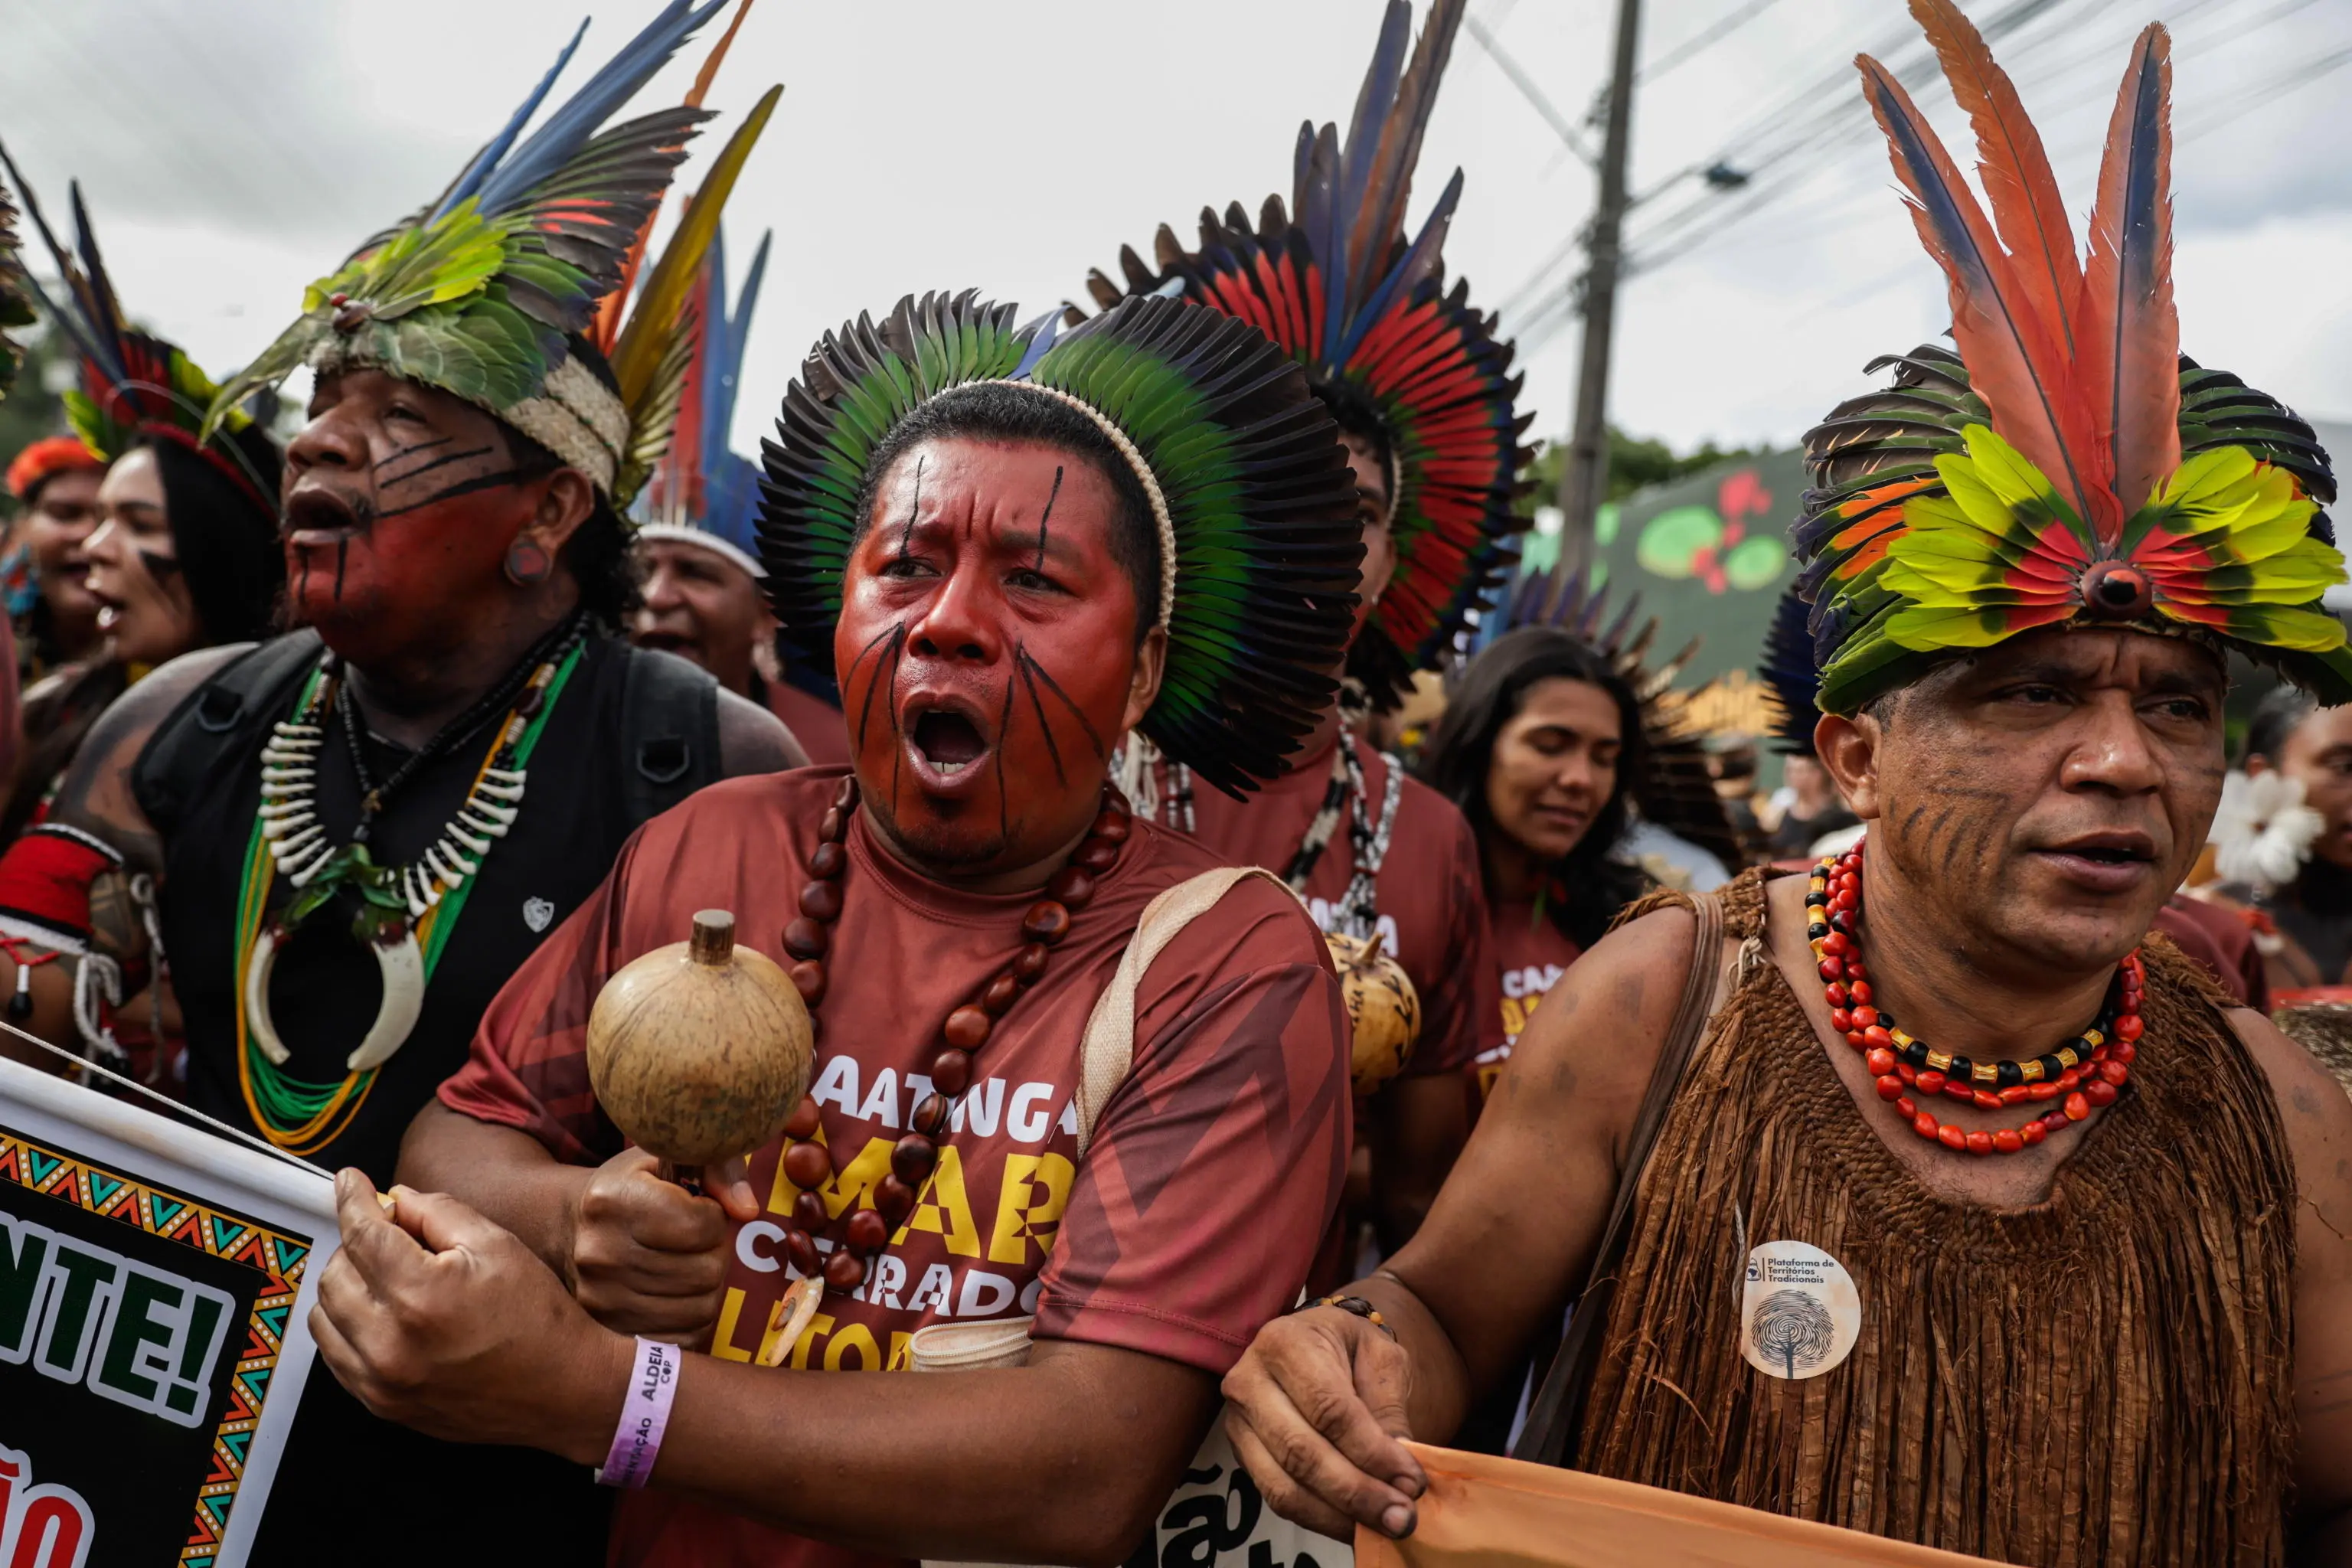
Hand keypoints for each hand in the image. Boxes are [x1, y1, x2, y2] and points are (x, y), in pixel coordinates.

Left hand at [311, 1170, 624, 1462]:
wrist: (562, 1391)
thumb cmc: (538, 1319)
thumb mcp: (498, 1245)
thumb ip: (439, 1212)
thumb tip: (397, 1199)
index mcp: (422, 1296)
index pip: (363, 1234)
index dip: (352, 1199)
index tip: (350, 1182)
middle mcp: (390, 1343)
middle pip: (335, 1273)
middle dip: (356, 1243)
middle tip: (393, 1234)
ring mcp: (380, 1381)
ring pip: (324, 1315)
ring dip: (346, 1284)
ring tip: (387, 1276)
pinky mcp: (380, 1404)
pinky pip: (335, 1354)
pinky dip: (346, 1324)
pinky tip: (382, 1312)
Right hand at [566, 1147, 757, 1341]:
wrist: (568, 1226)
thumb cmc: (630, 1187)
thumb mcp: (668, 1157)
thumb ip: (718, 1167)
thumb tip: (748, 1210)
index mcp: (613, 1201)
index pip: (700, 1225)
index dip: (714, 1217)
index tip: (700, 1210)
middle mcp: (600, 1253)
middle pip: (705, 1271)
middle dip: (715, 1252)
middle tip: (698, 1241)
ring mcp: (601, 1299)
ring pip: (701, 1308)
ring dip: (709, 1286)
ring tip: (690, 1263)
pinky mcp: (610, 1331)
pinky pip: (685, 1339)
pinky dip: (694, 1317)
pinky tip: (680, 1292)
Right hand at [1221, 1305, 1424, 1541]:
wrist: (1313, 1342)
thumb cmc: (1350, 1349)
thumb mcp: (1382, 1358)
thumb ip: (1390, 1409)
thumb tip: (1400, 1472)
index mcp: (1287, 1343)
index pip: (1329, 1408)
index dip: (1371, 1451)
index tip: (1411, 1481)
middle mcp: (1249, 1379)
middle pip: (1301, 1451)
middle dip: (1357, 1493)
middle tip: (1402, 1517)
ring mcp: (1238, 1418)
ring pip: (1284, 1484)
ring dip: (1338, 1515)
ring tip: (1383, 1527)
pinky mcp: (1240, 1451)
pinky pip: (1275, 1497)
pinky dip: (1319, 1518)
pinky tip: (1354, 1524)